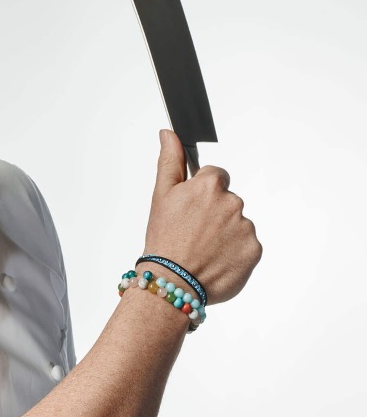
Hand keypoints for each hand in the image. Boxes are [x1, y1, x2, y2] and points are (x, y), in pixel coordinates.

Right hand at [143, 130, 261, 303]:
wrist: (172, 281)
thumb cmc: (163, 239)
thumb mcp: (161, 196)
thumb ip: (170, 161)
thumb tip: (169, 134)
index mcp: (209, 186)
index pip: (215, 177)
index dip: (200, 194)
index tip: (190, 210)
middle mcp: (232, 203)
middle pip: (227, 201)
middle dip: (213, 214)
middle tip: (193, 233)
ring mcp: (245, 227)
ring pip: (237, 223)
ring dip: (224, 233)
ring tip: (203, 249)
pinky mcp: (255, 250)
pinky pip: (246, 245)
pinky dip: (234, 252)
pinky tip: (215, 260)